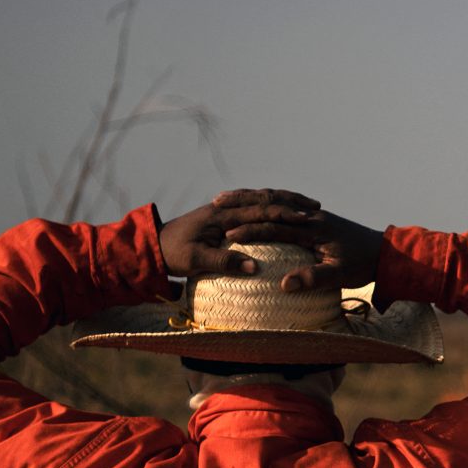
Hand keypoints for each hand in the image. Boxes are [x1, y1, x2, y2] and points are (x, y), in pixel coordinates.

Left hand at [158, 189, 322, 278]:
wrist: (152, 245)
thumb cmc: (174, 254)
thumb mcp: (197, 261)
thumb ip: (225, 262)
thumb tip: (253, 268)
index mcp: (221, 214)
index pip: (260, 210)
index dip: (285, 213)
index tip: (308, 218)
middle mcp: (225, 207)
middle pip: (264, 199)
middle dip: (290, 202)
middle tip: (315, 206)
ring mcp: (223, 210)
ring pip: (259, 200)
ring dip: (282, 202)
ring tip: (305, 206)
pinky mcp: (222, 217)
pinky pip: (252, 207)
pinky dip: (270, 208)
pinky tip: (281, 215)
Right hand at [234, 207, 387, 293]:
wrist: (383, 252)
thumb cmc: (362, 265)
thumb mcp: (338, 275)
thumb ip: (312, 278)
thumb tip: (283, 284)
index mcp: (314, 228)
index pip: (275, 228)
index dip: (251, 231)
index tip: (228, 235)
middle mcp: (310, 216)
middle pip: (269, 208)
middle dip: (243, 207)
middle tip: (216, 205)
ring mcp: (312, 215)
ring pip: (275, 203)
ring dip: (251, 200)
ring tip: (227, 198)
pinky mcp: (314, 219)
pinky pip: (283, 208)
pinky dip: (265, 206)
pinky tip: (253, 210)